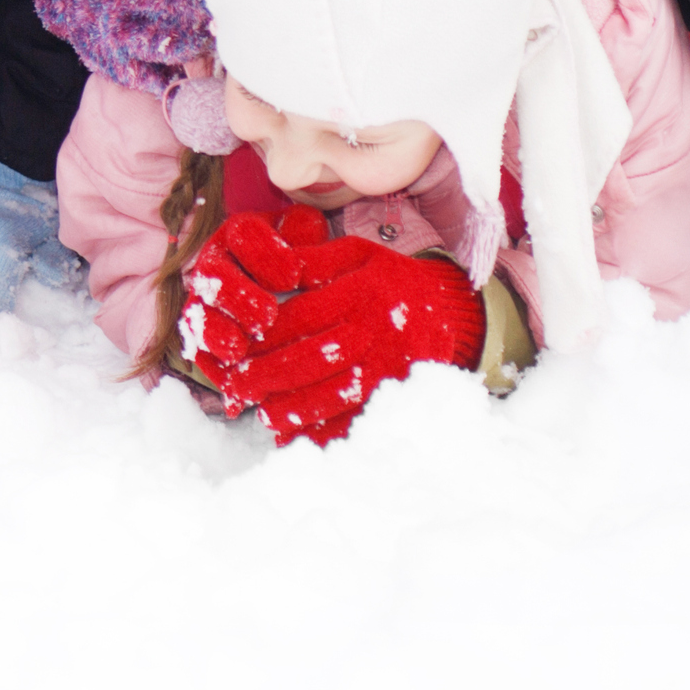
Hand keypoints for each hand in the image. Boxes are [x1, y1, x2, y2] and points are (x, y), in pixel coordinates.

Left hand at [178, 207, 486, 444]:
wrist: (455, 311)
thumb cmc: (394, 280)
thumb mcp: (358, 254)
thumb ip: (314, 258)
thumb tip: (268, 265)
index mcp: (359, 292)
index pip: (299, 319)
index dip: (262, 337)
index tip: (235, 348)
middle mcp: (374, 330)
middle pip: (309, 360)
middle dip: (265, 378)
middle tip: (235, 389)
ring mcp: (389, 366)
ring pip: (331, 395)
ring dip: (290, 409)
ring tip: (262, 414)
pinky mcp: (399, 393)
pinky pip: (357, 419)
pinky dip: (324, 432)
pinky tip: (297, 435)